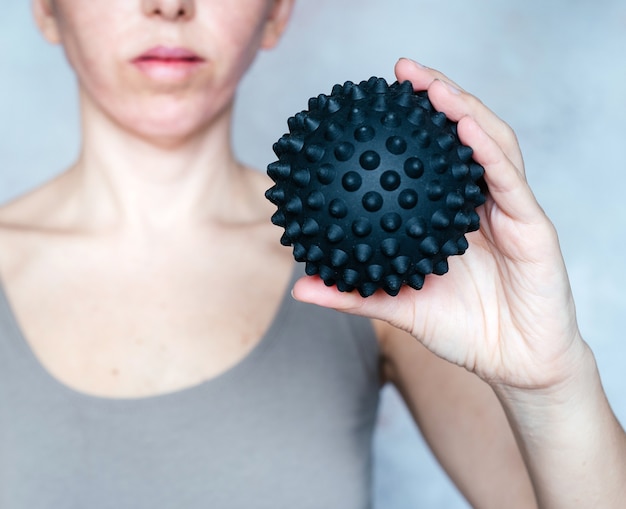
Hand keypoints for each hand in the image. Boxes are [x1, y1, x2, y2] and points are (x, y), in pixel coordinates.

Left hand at [293, 58, 586, 390]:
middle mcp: (482, 201)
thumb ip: (354, 295)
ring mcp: (510, 208)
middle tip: (402, 73)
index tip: (371, 105)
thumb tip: (299, 288)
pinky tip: (464, 126)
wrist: (515, 365)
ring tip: (431, 85)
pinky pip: (510, 180)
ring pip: (492, 144)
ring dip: (464, 108)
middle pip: (464, 136)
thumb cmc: (463, 332)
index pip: (433, 158)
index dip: (409, 127)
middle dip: (438, 96)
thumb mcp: (399, 307)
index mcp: (453, 214)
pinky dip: (488, 150)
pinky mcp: (534, 224)